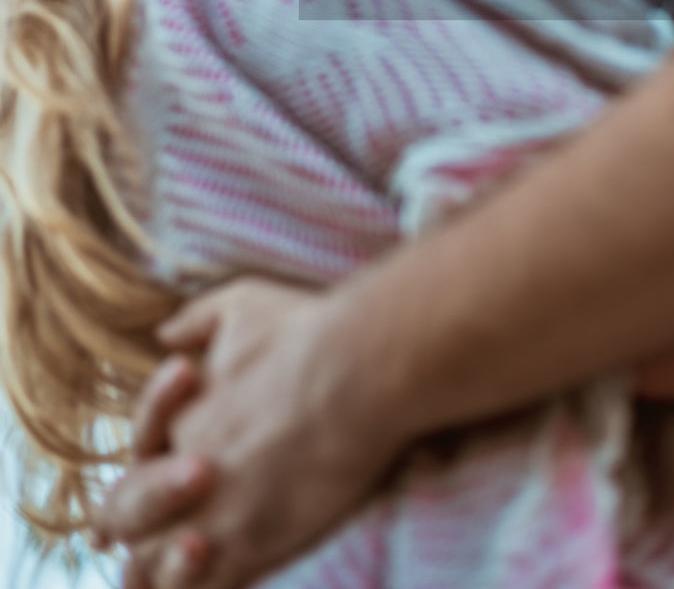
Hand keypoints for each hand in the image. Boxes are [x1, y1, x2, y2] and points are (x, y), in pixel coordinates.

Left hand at [96, 277, 401, 588]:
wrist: (357, 373)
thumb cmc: (306, 332)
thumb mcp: (242, 304)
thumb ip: (198, 321)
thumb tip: (166, 335)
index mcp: (177, 418)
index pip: (136, 457)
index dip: (135, 479)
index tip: (126, 504)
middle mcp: (181, 470)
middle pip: (131, 519)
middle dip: (137, 528)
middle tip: (146, 546)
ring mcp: (215, 515)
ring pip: (160, 566)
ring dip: (166, 567)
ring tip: (192, 555)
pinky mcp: (254, 547)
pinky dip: (206, 587)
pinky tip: (227, 573)